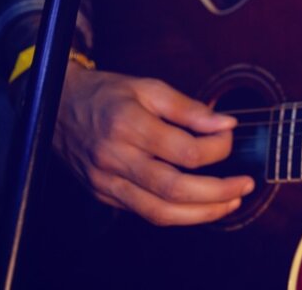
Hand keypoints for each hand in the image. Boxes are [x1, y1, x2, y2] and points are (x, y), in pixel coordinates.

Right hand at [54, 62, 253, 225]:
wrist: (55, 106)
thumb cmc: (106, 94)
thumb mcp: (147, 87)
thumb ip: (188, 108)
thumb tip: (227, 125)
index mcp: (128, 125)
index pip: (185, 151)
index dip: (217, 150)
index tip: (230, 139)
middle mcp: (115, 157)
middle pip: (174, 189)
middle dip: (217, 192)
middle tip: (245, 185)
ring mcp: (106, 181)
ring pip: (160, 212)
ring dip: (202, 214)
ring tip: (231, 203)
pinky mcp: (103, 194)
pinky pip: (145, 213)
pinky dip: (178, 214)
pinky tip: (200, 206)